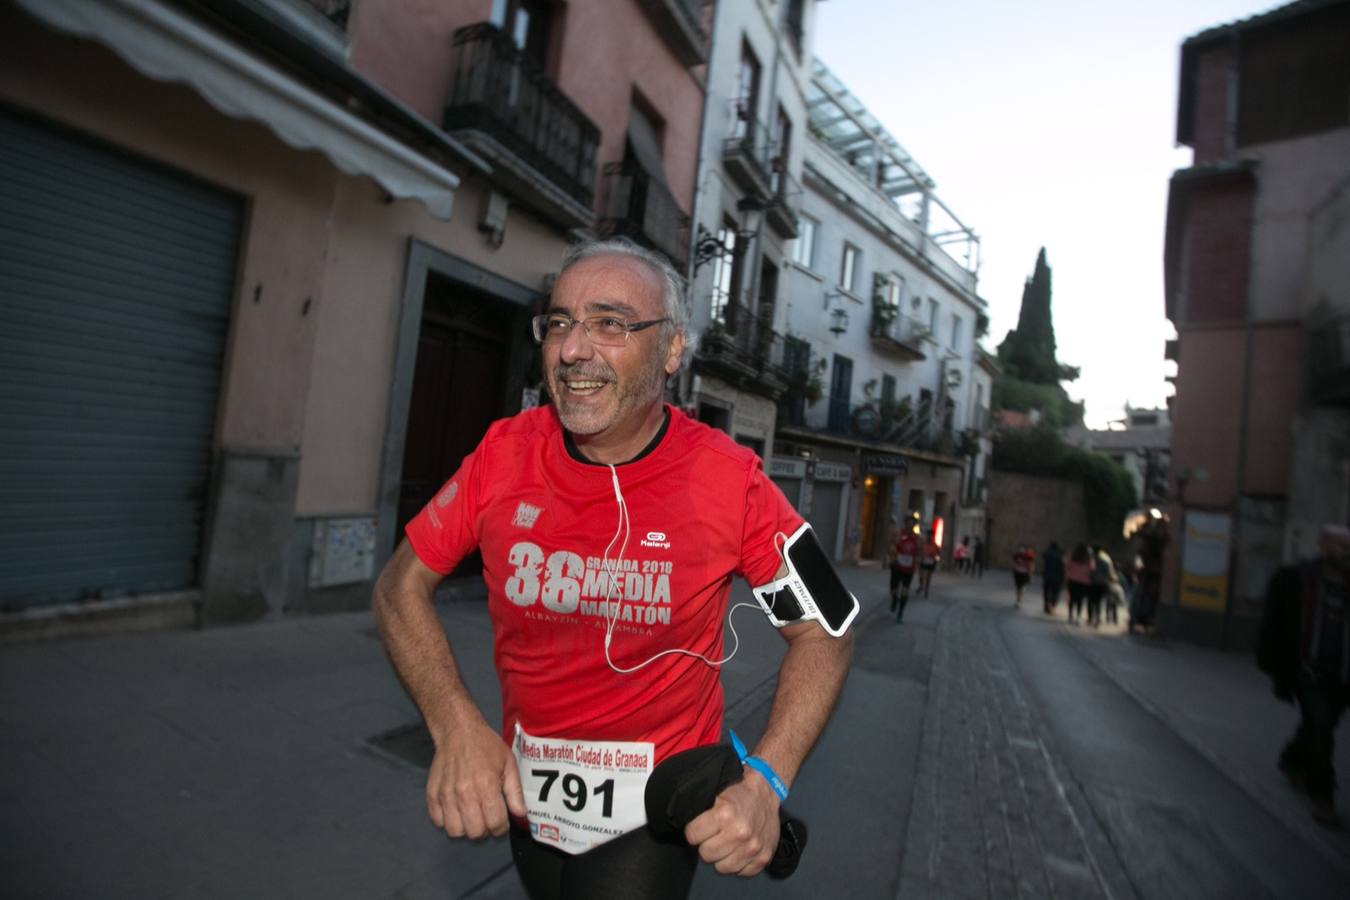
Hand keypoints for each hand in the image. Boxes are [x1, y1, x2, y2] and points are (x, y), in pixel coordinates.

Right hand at [425, 718, 525, 839]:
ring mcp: (446, 795)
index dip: (502, 828)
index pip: (495, 824)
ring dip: (465, 828)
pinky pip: (437, 821)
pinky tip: (455, 810)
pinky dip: (447, 821)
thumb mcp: (508, 764)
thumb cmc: (486, 746)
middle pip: (475, 832)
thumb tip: (520, 814)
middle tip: (487, 818)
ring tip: (471, 816)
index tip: (501, 822)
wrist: (458, 731)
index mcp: (486, 786)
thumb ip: (515, 792)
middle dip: (485, 830)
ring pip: (455, 831)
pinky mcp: (432, 794)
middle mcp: (465, 793)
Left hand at [684, 771, 780, 875]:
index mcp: (724, 814)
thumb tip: (678, 817)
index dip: (694, 830)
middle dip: (707, 844)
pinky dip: (739, 862)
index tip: (700, 826)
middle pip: (706, 855)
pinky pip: (741, 872)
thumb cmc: (739, 790)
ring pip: (722, 868)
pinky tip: (739, 848)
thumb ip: (698, 807)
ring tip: (727, 841)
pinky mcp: (763, 858)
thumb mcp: (715, 791)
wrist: (767, 790)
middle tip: (714, 833)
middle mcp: (739, 833)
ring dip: (722, 856)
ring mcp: (753, 848)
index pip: (692, 836)